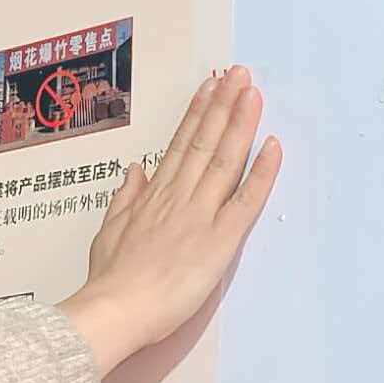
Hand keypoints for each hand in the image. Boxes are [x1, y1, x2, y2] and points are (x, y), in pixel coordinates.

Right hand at [58, 68, 281, 373]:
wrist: (116, 309)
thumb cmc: (110, 280)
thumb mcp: (109, 231)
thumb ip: (125, 199)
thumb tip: (135, 170)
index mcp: (154, 196)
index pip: (180, 145)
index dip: (197, 113)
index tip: (210, 87)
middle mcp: (179, 196)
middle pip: (205, 142)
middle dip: (223, 104)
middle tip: (239, 73)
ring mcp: (200, 214)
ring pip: (225, 159)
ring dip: (240, 123)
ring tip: (252, 91)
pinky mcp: (219, 239)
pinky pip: (247, 200)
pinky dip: (262, 172)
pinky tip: (274, 146)